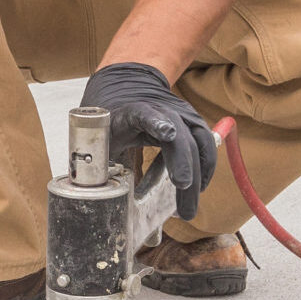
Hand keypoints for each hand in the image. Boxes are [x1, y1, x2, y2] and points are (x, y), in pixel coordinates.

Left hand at [81, 61, 216, 222]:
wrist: (128, 90)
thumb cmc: (112, 120)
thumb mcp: (99, 137)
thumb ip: (97, 158)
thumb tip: (95, 193)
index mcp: (133, 111)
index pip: (144, 114)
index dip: (157, 122)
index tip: (168, 134)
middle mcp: (162, 109)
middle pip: (179, 136)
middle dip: (183, 165)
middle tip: (182, 195)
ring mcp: (182, 114)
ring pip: (197, 143)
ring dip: (196, 177)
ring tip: (187, 210)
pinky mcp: (193, 123)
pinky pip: (205, 145)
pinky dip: (204, 168)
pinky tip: (199, 189)